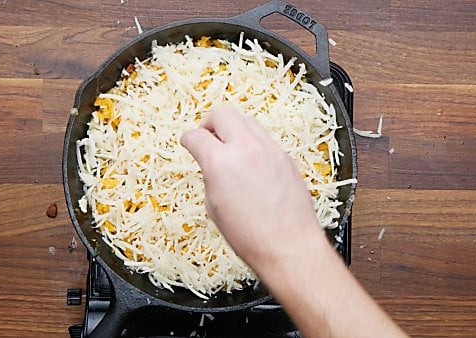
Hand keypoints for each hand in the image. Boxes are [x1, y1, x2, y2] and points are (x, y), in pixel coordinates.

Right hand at [180, 105, 326, 269]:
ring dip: (233, 129)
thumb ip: (210, 175)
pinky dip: (252, 143)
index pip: (196, 136)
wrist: (288, 246)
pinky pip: (264, 137)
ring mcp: (269, 150)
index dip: (187, 139)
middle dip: (210, 123)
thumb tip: (211, 164)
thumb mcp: (214, 206)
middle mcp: (246, 148)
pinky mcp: (285, 156)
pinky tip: (250, 162)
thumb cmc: (250, 236)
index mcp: (220, 162)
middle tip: (207, 138)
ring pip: (247, 120)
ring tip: (230, 149)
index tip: (188, 142)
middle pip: (223, 113)